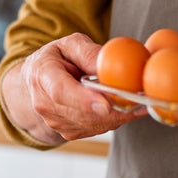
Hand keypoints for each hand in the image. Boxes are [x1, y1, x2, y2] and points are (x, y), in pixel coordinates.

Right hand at [3, 33, 141, 143]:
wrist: (38, 82)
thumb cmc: (57, 60)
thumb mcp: (69, 45)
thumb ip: (87, 52)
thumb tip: (109, 65)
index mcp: (42, 75)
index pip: (60, 91)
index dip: (83, 100)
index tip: (106, 105)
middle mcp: (44, 103)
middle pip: (81, 113)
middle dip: (112, 109)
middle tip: (138, 99)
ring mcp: (55, 122)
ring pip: (93, 124)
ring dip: (117, 114)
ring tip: (134, 99)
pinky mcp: (68, 133)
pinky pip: (97, 129)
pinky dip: (114, 119)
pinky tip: (122, 106)